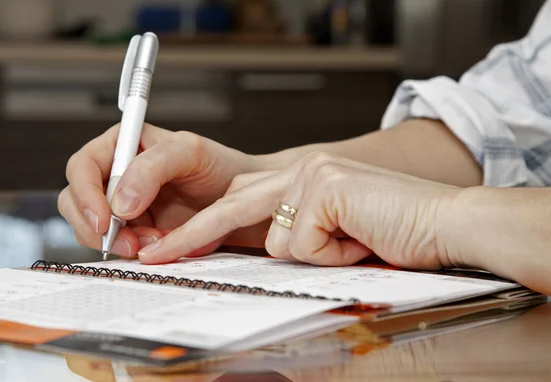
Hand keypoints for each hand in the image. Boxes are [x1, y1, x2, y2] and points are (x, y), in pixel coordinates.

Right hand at [58, 123, 265, 257]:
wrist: (242, 199)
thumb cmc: (219, 166)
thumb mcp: (189, 152)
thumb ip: (152, 167)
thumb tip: (120, 201)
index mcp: (121, 145)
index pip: (82, 166)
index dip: (85, 194)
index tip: (105, 219)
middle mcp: (116, 174)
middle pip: (76, 200)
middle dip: (97, 225)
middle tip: (128, 242)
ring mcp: (123, 205)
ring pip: (92, 228)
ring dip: (117, 241)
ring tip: (152, 242)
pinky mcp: (135, 230)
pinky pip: (117, 244)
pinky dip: (132, 250)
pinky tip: (157, 246)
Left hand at [137, 152, 461, 269]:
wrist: (446, 224)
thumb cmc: (395, 232)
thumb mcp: (334, 233)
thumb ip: (297, 232)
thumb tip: (265, 249)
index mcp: (301, 175)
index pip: (241, 198)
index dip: (205, 225)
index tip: (173, 247)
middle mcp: (302, 166)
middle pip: (231, 205)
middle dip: (191, 236)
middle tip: (156, 255)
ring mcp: (312, 173)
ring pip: (275, 238)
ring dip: (315, 255)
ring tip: (354, 243)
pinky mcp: (324, 188)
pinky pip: (303, 245)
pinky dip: (332, 256)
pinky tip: (360, 241)